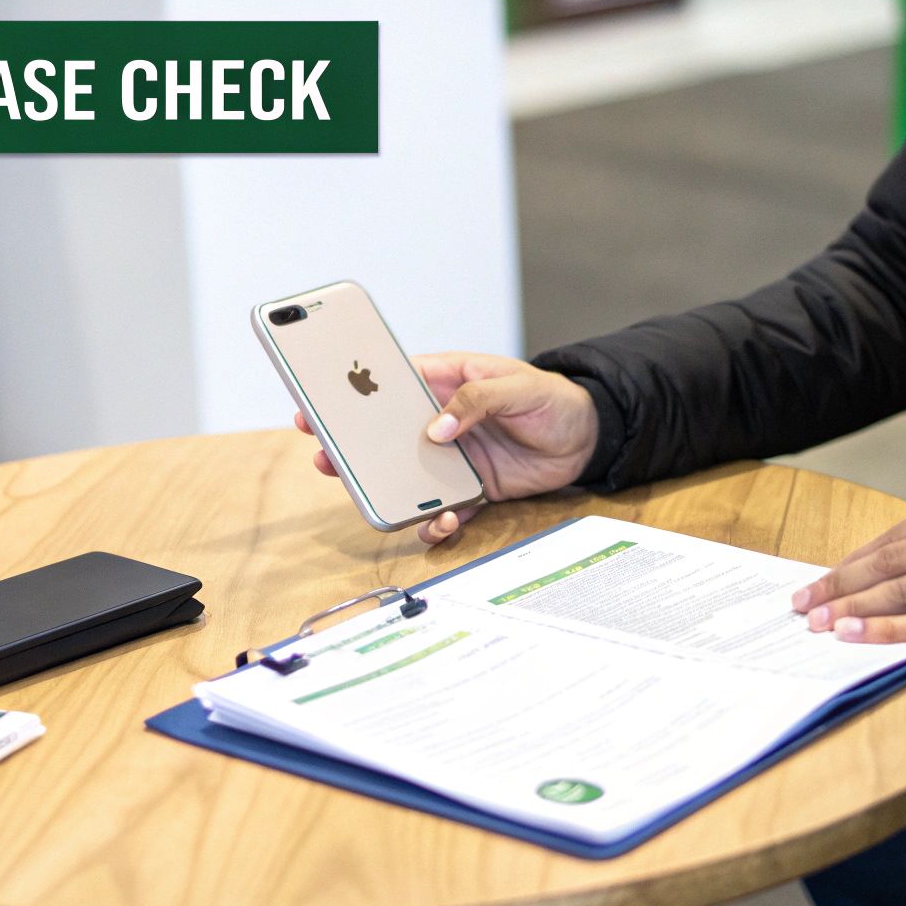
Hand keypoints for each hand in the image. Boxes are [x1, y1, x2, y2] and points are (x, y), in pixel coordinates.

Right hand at [295, 351, 598, 543]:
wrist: (587, 438)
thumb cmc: (550, 398)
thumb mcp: (517, 386)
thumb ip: (475, 401)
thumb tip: (436, 428)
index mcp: (444, 382)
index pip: (388, 384)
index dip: (352, 393)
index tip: (318, 404)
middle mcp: (440, 421)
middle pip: (385, 436)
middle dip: (353, 449)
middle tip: (326, 458)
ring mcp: (452, 458)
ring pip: (406, 478)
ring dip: (387, 492)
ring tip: (373, 501)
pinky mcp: (471, 489)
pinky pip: (442, 508)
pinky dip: (435, 521)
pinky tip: (437, 523)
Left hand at [794, 484, 905, 644]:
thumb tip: (886, 567)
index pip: (898, 535)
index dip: (854, 559)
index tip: (821, 578)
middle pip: (894, 560)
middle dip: (843, 583)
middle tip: (806, 603)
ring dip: (860, 607)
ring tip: (824, 623)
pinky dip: (895, 627)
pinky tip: (864, 634)